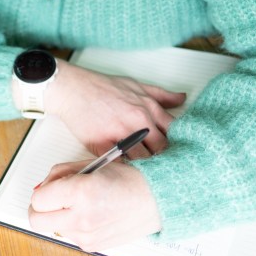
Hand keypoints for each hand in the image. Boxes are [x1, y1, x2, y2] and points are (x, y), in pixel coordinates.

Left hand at [28, 161, 160, 250]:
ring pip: (52, 228)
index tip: (50, 187)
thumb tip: (41, 187)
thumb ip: (60, 174)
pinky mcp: (92, 246)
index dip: (42, 191)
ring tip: (81, 204)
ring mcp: (87, 236)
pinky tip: (90, 214)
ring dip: (58, 217)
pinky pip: (69, 236)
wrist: (157, 199)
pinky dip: (72, 226)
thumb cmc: (129, 179)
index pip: (38, 199)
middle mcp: (83, 218)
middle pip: (37, 220)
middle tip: (52, 199)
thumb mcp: (92, 165)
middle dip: (40, 208)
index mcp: (82, 192)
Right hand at [45, 60, 185, 155]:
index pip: (172, 133)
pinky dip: (124, 168)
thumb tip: (182, 99)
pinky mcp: (104, 145)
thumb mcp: (136, 85)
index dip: (175, 144)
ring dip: (144, 166)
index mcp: (148, 108)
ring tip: (144, 171)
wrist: (72, 89)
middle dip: (161, 158)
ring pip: (143, 160)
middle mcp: (138, 122)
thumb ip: (161, 95)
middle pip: (161, 150)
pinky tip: (125, 169)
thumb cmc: (101, 87)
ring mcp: (121, 134)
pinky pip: (120, 164)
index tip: (175, 151)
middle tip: (160, 165)